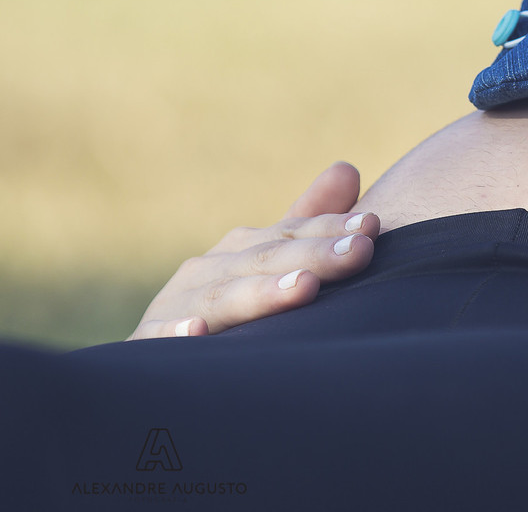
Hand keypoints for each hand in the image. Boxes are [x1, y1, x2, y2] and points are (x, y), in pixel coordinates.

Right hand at [129, 162, 378, 339]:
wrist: (155, 367)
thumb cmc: (227, 310)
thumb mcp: (268, 264)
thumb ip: (307, 221)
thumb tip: (347, 167)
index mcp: (240, 252)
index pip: (292, 234)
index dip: (332, 229)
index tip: (373, 226)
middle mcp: (208, 272)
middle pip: (266, 261)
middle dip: (313, 256)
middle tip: (357, 253)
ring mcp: (177, 307)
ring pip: (223, 298)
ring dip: (261, 292)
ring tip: (304, 286)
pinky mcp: (148, 347)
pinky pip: (160, 341)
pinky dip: (176, 334)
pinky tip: (197, 332)